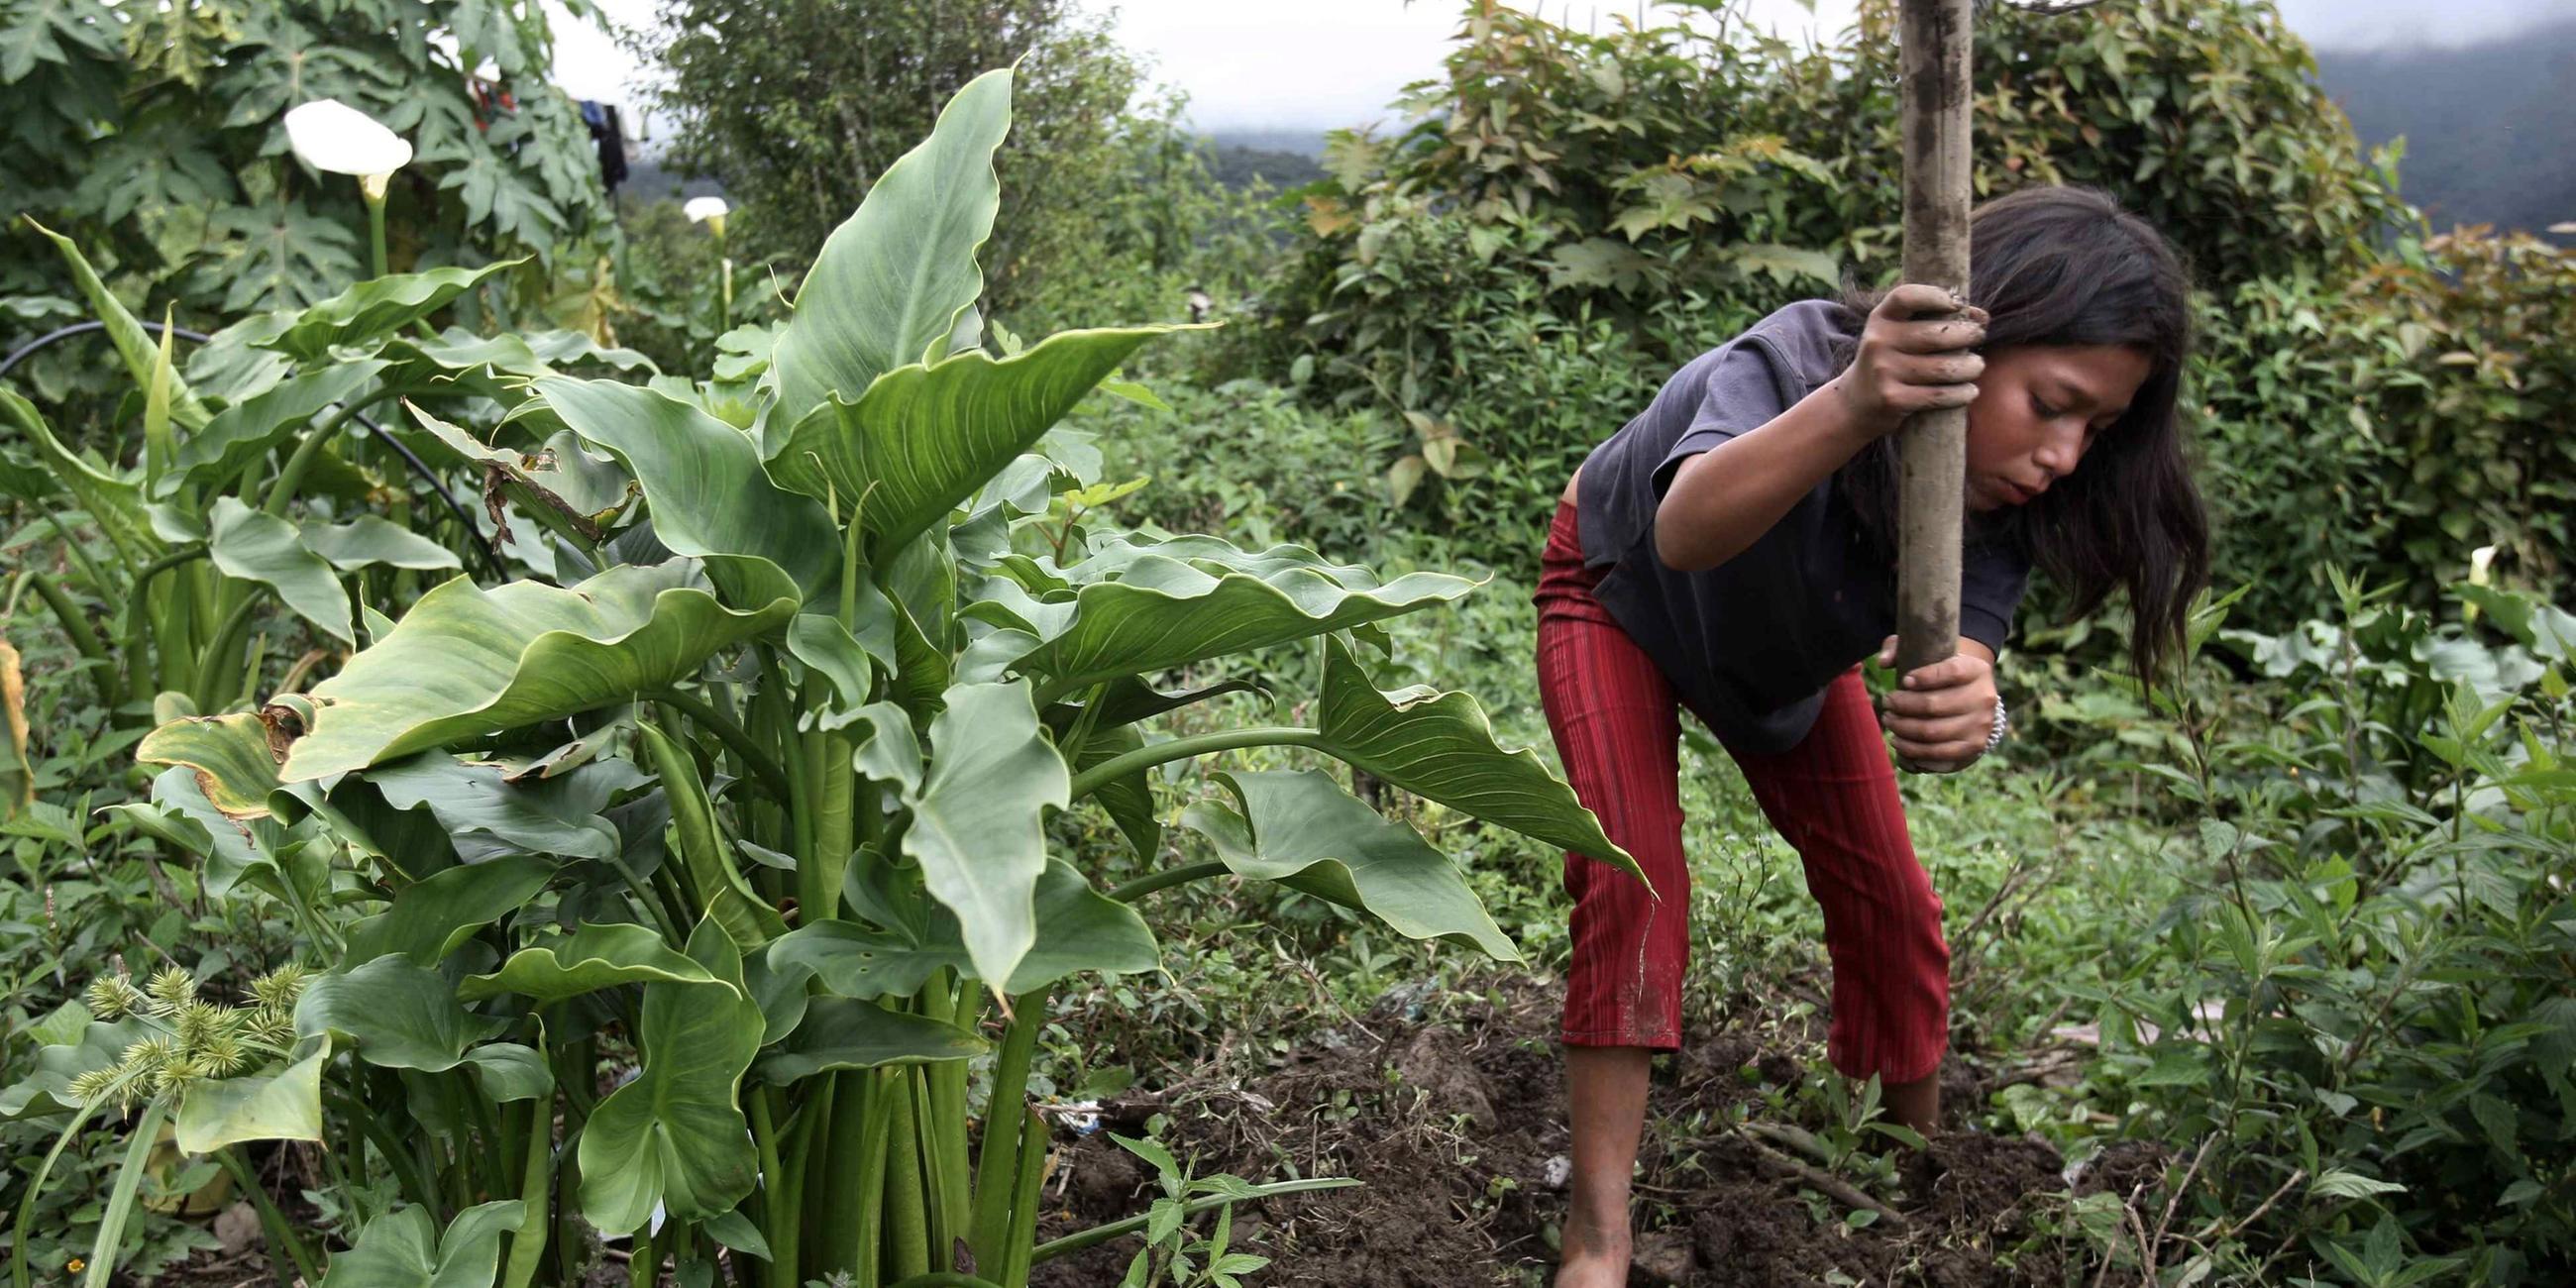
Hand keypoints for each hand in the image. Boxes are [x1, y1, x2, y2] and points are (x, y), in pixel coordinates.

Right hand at [1826, 284, 1989, 438]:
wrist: (1855, 403)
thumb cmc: (1891, 360)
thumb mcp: (1900, 335)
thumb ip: (1936, 320)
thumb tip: (1982, 317)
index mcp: (1881, 318)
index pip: (1905, 297)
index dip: (1935, 296)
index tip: (1958, 304)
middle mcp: (1878, 342)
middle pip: (1935, 335)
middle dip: (1967, 334)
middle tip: (1978, 336)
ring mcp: (1883, 371)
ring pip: (1943, 368)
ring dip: (1970, 367)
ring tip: (1976, 366)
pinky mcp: (1891, 399)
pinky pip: (1938, 395)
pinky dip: (1961, 393)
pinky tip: (1970, 391)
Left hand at [1874, 635, 1998, 773]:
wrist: (1971, 698)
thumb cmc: (1940, 673)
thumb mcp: (1927, 653)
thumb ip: (1900, 649)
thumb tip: (1884, 663)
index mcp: (1976, 670)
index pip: (1951, 672)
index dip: (1924, 677)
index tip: (1904, 681)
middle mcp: (1984, 697)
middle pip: (1934, 705)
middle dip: (1902, 705)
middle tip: (1887, 702)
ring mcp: (1981, 725)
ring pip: (1932, 731)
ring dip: (1902, 728)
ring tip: (1889, 720)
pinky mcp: (1974, 746)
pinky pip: (1939, 753)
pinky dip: (1913, 749)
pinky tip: (1898, 740)